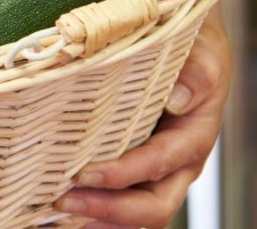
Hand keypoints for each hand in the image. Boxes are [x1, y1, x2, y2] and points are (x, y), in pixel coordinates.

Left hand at [54, 3, 230, 227]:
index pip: (159, 165)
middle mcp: (177, 163)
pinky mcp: (136, 166)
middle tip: (63, 201)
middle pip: (151, 206)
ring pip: (134, 211)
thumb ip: (196, 73)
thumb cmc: (194, 49)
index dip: (123, 174)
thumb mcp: (202, 53)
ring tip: (54, 212)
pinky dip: (94, 209)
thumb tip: (178, 99)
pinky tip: (59, 209)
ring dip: (97, 216)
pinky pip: (119, 198)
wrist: (192, 45)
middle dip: (107, 209)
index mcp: (193, 136)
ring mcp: (157, 170)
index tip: (85, 174)